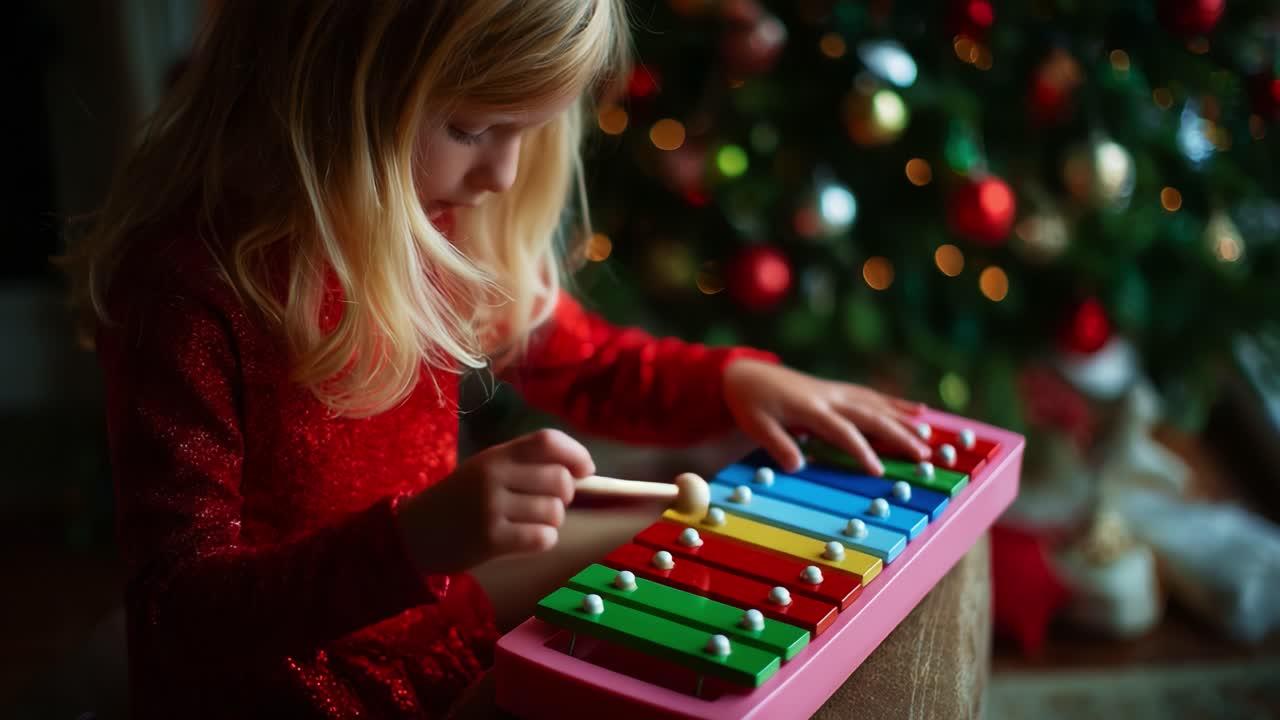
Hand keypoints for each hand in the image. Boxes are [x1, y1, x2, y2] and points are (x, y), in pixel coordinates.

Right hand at [395, 429, 594, 573]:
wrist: (414, 534)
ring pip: (554, 512)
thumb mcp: (486, 469)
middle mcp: (494, 476)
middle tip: (547, 504)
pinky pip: (542, 538)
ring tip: (530, 524)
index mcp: (496, 455)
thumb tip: (580, 472)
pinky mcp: (491, 539)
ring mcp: (491, 507)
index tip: (586, 470)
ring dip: (552, 522)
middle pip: (560, 480)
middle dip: (565, 496)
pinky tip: (525, 540)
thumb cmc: (459, 501)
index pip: (547, 441)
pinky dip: (542, 541)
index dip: (576, 454)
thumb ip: (525, 465)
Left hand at [723, 358, 929, 475]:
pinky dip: (896, 403)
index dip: (861, 451)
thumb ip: (777, 444)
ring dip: (904, 420)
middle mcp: (829, 397)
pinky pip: (872, 396)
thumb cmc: (750, 403)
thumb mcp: (755, 425)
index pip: (842, 431)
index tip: (879, 471)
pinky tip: (918, 410)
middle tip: (923, 455)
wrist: (747, 373)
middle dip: (898, 436)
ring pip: (877, 405)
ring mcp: (837, 391)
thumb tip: (797, 467)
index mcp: (810, 408)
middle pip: (870, 416)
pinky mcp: (839, 390)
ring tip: (928, 437)